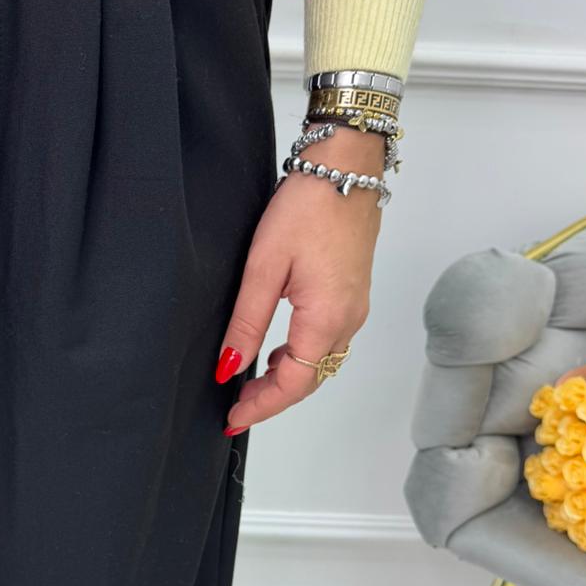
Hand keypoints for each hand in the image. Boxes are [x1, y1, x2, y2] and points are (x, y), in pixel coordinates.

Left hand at [215, 126, 385, 434]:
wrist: (347, 167)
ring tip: (250, 384)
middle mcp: (349, 319)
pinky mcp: (354, 294)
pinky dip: (302, 355)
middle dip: (273, 397)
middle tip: (236, 407)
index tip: (233, 418)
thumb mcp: (264, 267)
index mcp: (327, 317)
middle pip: (311, 378)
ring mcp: (356, 307)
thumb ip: (247, 322)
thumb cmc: (307, 207)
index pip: (294, 382)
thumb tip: (230, 366)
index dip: (263, 406)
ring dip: (288, 378)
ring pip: (322, 361)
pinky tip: (278, 350)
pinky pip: (328, 340)